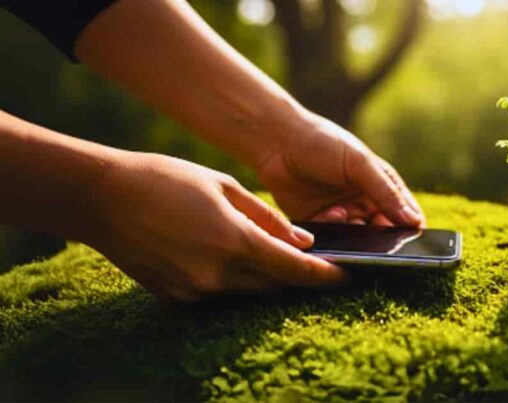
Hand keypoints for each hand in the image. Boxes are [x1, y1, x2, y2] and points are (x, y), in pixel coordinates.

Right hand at [89, 152, 346, 300]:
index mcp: (234, 241)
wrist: (103, 198)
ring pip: (246, 291)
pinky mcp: (176, 296)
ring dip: (260, 275)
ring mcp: (195, 289)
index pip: (292, 269)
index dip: (322, 275)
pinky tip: (218, 252)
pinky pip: (216, 291)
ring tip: (261, 249)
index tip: (343, 275)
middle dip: (291, 273)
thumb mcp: (224, 187)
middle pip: (272, 284)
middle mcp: (218, 273)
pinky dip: (229, 277)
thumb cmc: (165, 179)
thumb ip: (268, 218)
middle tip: (304, 257)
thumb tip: (303, 241)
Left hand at [255, 113, 425, 226]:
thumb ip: (386, 192)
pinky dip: (332, 234)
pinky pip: (332, 241)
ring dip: (354, 238)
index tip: (410, 243)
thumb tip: (414, 222)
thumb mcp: (359, 164)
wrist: (276, 142)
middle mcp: (366, 205)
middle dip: (381, 241)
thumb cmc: (322, 143)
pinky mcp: (319, 226)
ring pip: (357, 242)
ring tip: (342, 214)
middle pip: (383, 236)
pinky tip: (325, 214)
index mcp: (382, 187)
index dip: (411, 232)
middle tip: (376, 240)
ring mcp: (343, 217)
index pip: (406, 217)